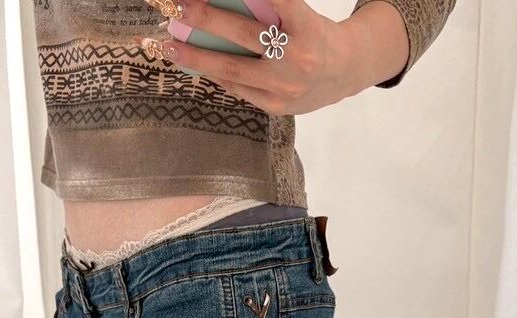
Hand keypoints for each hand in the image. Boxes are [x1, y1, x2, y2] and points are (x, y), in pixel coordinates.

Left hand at [134, 0, 408, 113]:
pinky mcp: (277, 107)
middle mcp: (297, 57)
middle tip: (181, 9)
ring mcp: (286, 87)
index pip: (273, 3)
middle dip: (209, 20)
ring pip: (235, 70)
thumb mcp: (299, 14)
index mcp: (306, 26)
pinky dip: (215, 74)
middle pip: (246, 35)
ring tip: (172, 46)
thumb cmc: (313, 34)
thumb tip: (220, 6)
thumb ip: (269, 10)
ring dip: (198, 57)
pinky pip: (239, 89)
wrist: (344, 73)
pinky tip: (195, 64)